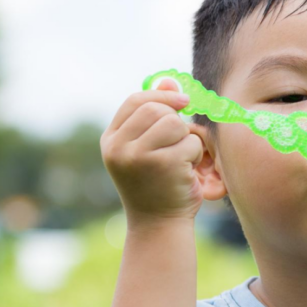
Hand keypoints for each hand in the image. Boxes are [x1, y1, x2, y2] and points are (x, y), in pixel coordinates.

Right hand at [101, 79, 206, 228]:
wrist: (157, 224)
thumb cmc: (156, 184)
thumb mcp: (147, 148)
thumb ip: (155, 116)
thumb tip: (169, 82)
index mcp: (111, 140)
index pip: (135, 101)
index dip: (161, 96)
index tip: (182, 102)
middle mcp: (118, 147)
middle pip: (156, 110)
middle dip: (175, 121)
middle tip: (178, 141)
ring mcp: (139, 156)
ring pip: (175, 124)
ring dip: (186, 139)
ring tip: (180, 160)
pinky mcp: (163, 165)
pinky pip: (190, 142)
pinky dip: (195, 155)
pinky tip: (184, 173)